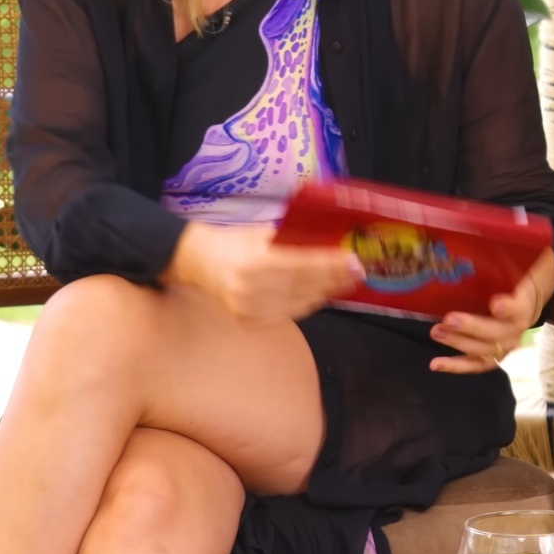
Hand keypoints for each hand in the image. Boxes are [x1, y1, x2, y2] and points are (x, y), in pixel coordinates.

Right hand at [163, 221, 364, 326]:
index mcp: (254, 260)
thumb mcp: (262, 232)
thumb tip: (327, 243)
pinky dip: (308, 304)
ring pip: (299, 303)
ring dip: (326, 293)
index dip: (329, 264)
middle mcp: (251, 288)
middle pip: (304, 285)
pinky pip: (288, 314)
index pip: (302, 264)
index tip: (351, 259)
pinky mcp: (249, 321)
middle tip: (357, 271)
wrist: (196, 262)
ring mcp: (249, 308)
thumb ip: (291, 240)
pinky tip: (321, 295)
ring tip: (345, 282)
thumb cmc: (231, 241)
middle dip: (335, 278)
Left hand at [431, 254, 549, 373]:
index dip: (508, 307)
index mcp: (524, 304)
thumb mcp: (514, 264)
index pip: (519, 307)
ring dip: (458, 342)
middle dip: (471, 326)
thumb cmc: (514, 280)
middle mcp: (516, 329)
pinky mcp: (492, 356)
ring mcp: (504, 345)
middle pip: (496, 333)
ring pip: (483, 350)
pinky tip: (435, 364)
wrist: (528, 300)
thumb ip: (501, 252)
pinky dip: (455, 366)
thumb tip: (475, 226)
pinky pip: (475, 365)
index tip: (496, 303)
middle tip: (449, 318)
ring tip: (436, 331)